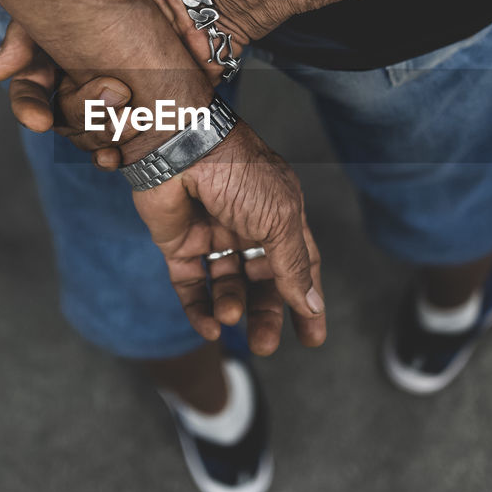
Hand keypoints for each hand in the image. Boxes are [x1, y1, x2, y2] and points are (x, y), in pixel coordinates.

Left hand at [0, 0, 325, 354]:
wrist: (179, 146)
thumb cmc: (237, 170)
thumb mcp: (280, 220)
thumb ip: (293, 265)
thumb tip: (311, 303)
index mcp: (281, 214)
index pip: (300, 265)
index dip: (307, 301)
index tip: (313, 337)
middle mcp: (248, 225)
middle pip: (261, 282)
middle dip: (266, 314)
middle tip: (266, 344)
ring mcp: (212, 233)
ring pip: (226, 285)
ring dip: (231, 307)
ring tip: (231, 317)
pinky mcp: (178, 242)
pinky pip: (191, 284)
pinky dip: (198, 308)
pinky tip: (208, 325)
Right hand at [0, 0, 259, 167]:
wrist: (196, 1)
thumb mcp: (73, 2)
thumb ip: (27, 36)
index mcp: (63, 58)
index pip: (31, 91)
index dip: (29, 107)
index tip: (40, 119)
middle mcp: (83, 83)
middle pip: (62, 118)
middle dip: (85, 111)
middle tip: (116, 90)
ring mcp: (114, 105)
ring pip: (87, 137)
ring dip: (104, 131)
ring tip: (133, 111)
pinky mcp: (144, 121)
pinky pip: (117, 151)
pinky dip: (114, 156)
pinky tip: (117, 156)